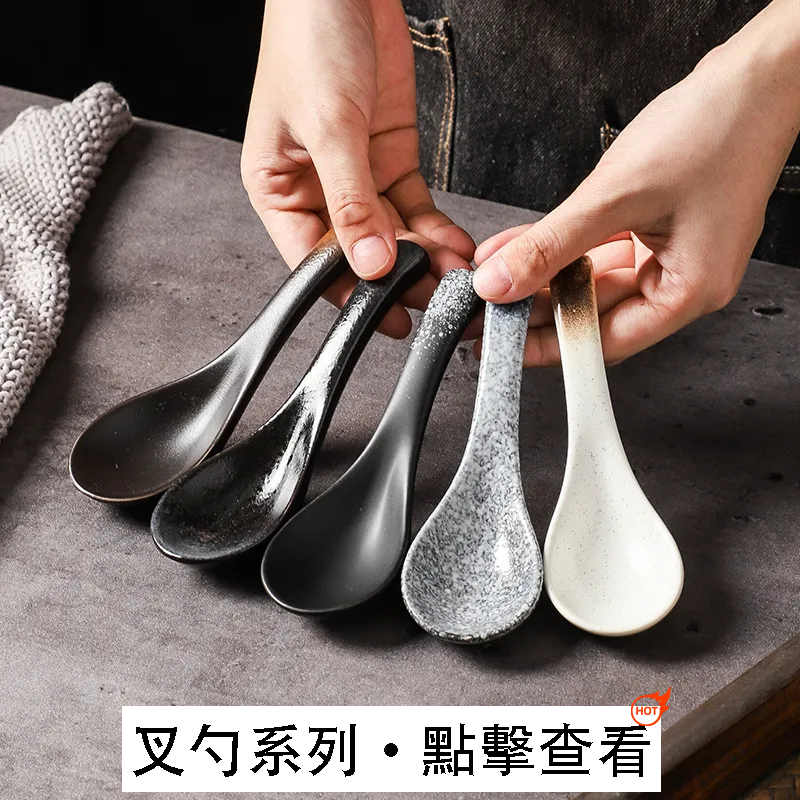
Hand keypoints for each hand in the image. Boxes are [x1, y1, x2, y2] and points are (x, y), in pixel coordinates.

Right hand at [242, 0, 474, 337]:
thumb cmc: (310, 36)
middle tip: (430, 302)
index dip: (347, 291)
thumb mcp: (329, 125)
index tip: (384, 316)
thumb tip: (371, 264)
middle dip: (394, 279)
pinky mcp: (389, 159)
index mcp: (277, 188)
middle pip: (356, 252)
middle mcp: (315, 189)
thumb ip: (350, 200)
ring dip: (421, 259)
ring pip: (391, 235)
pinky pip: (413, 207)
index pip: (310, 258)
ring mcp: (355, 176)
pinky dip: (435, 230)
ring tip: (451, 281)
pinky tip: (454, 249)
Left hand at [472, 0, 799, 364]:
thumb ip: (552, 245)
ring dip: (542, 273)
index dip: (551, 346)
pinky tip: (520, 247)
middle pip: (595, 310)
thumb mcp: (617, 196)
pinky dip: (560, 246)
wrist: (757, 75)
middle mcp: (681, 278)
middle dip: (538, 307)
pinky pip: (596, 247)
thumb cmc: (719, 128)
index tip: (507, 345)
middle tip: (490, 307)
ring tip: (496, 273)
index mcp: (689, 290)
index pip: (605, 340)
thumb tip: (502, 283)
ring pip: (590, 277)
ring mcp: (669, 251)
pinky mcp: (656, 225)